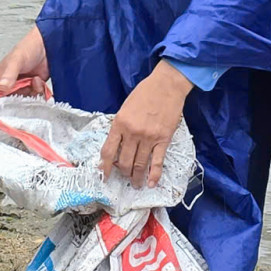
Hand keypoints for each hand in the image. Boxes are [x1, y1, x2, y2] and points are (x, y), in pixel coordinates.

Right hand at [0, 26, 51, 98]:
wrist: (48, 45)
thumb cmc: (28, 47)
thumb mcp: (16, 60)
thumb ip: (8, 74)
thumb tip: (2, 87)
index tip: (3, 106)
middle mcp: (9, 83)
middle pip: (9, 101)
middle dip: (17, 99)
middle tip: (24, 90)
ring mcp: (22, 86)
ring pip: (23, 100)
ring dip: (30, 93)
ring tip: (33, 80)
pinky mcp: (33, 87)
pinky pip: (34, 97)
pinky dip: (38, 91)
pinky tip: (38, 81)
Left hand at [100, 61, 190, 187]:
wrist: (166, 85)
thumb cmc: (145, 93)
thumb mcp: (125, 108)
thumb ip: (120, 127)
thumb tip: (117, 146)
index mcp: (119, 123)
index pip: (108, 151)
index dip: (105, 166)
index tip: (104, 175)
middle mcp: (132, 133)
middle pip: (124, 161)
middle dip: (122, 173)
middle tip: (124, 177)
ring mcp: (148, 138)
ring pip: (139, 165)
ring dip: (136, 178)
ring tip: (135, 184)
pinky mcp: (163, 140)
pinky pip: (157, 162)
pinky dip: (154, 175)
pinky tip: (151, 183)